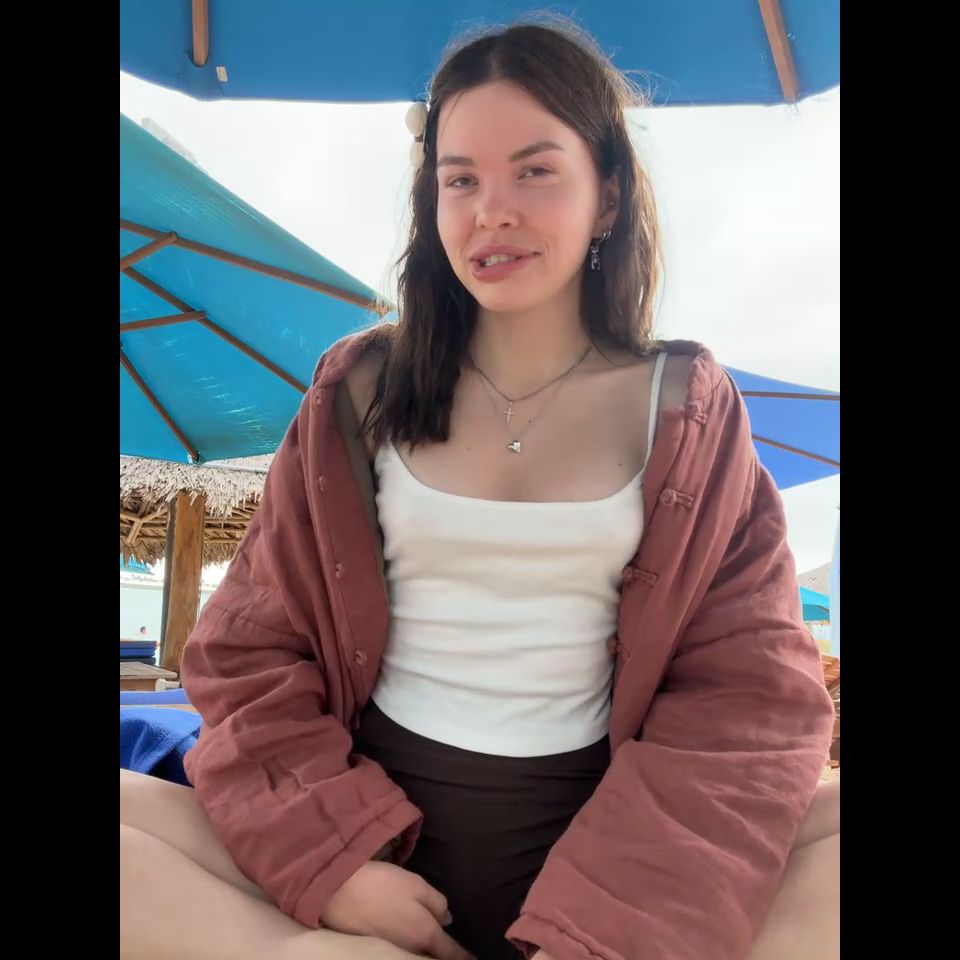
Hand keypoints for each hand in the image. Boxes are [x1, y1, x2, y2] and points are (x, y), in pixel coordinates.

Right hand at [320, 861, 472, 959]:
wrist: (339, 891)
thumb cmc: (382, 885)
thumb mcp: (416, 885)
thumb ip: (437, 903)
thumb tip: (447, 919)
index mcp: (425, 934)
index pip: (451, 953)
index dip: (465, 957)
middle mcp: (409, 950)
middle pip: (431, 957)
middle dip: (443, 954)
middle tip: (450, 948)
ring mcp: (390, 951)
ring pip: (414, 954)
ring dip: (424, 950)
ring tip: (432, 942)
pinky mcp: (373, 947)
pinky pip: (398, 949)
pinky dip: (407, 946)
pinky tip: (405, 933)